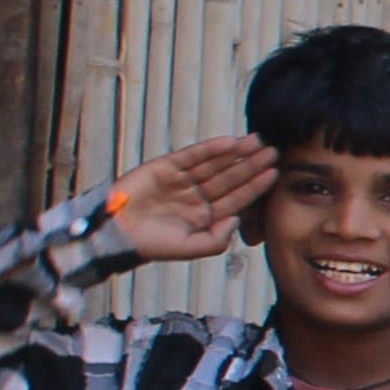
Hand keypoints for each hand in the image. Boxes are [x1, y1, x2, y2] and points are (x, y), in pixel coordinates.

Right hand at [101, 135, 272, 265]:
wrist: (114, 233)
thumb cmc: (149, 244)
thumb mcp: (189, 247)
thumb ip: (216, 240)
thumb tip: (237, 220)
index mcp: (204, 216)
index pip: (236, 198)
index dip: (255, 186)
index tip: (275, 174)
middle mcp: (196, 196)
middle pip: (230, 177)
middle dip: (251, 165)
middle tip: (274, 151)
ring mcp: (181, 181)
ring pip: (214, 164)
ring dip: (236, 153)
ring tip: (258, 142)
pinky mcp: (165, 167)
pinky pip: (192, 155)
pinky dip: (210, 148)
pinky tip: (230, 142)